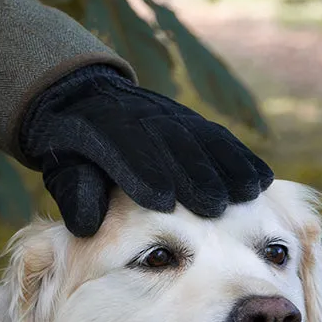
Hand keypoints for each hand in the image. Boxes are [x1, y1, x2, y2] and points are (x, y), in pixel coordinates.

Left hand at [20, 66, 273, 236]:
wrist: (84, 97)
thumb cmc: (72, 149)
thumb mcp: (61, 168)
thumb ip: (75, 193)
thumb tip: (86, 224)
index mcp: (104, 132)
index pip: (127, 151)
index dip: (145, 173)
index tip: (163, 202)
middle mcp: (142, 120)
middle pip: (174, 146)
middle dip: (195, 175)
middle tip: (215, 207)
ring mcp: (171, 117)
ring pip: (205, 140)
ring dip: (229, 167)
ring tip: (249, 195)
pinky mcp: (191, 121)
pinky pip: (220, 138)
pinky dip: (242, 158)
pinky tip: (261, 181)